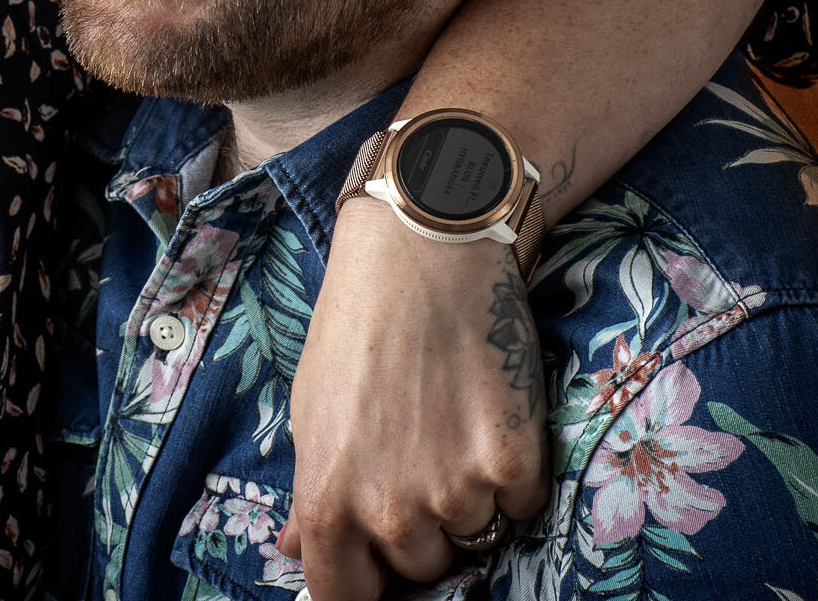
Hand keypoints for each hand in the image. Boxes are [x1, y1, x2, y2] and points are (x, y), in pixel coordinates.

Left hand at [279, 196, 548, 598]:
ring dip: (468, 497)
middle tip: (416, 450)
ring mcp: (456, 492)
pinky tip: (486, 410)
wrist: (420, 251)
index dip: (361, 585)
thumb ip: (312, 490)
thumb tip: (297, 551)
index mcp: (327, 500)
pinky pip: (520, 506)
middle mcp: (391, 510)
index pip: (343, 598)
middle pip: (420, 568)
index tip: (375, 570)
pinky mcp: (515, 465)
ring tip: (448, 418)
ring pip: (474, 537)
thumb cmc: (356, 324)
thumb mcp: (311, 407)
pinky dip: (511, 472)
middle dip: (419, 525)